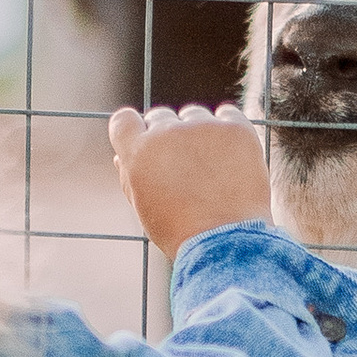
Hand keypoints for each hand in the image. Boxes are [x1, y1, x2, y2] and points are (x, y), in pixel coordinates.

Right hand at [107, 104, 270, 265]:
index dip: (135, 129)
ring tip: (211, 170)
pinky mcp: (234, 129)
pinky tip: (230, 158)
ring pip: (194, 116)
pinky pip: (227, 115)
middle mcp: (166, 132)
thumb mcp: (144, 208)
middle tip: (185, 168)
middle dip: (168, 137)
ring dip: (198, 133)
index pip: (124, 120)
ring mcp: (202, 127)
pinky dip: (227, 131)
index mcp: (137, 152)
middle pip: (161, 117)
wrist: (226, 242)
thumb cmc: (180, 232)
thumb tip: (122, 156)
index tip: (147, 141)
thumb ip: (130, 177)